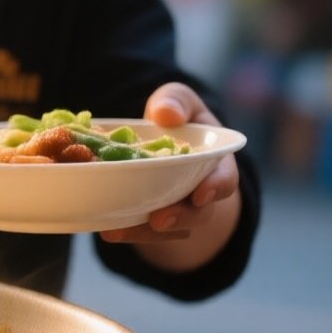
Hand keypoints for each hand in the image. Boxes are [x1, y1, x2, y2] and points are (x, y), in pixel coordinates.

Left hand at [98, 82, 239, 246]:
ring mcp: (177, 208)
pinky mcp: (151, 217)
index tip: (201, 195)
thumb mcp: (177, 100)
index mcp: (215, 161)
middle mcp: (200, 190)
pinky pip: (143, 231)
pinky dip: (127, 231)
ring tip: (119, 230)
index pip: (225, 178)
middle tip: (159, 220)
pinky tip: (106, 229)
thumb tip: (166, 114)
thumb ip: (176, 102)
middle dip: (180, 217)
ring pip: (170, 227)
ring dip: (147, 232)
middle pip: (199, 212)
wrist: (155, 139)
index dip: (216, 187)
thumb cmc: (172, 118)